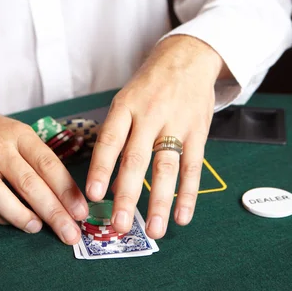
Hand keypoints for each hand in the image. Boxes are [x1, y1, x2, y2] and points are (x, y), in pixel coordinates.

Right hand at [0, 98, 87, 243]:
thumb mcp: (21, 136)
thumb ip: (40, 162)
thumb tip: (67, 198)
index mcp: (20, 135)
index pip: (48, 164)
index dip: (66, 190)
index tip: (81, 212)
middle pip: (27, 181)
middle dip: (52, 211)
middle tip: (69, 232)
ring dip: (19, 215)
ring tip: (37, 228)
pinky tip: (11, 223)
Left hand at [86, 35, 228, 238]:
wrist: (187, 59)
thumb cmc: (149, 86)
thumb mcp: (126, 100)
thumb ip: (118, 135)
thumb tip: (108, 181)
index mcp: (126, 106)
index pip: (110, 140)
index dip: (101, 168)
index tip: (93, 196)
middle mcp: (150, 115)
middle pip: (137, 159)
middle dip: (128, 195)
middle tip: (120, 226)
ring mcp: (176, 124)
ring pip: (167, 168)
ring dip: (160, 202)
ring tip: (155, 231)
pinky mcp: (197, 132)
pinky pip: (194, 167)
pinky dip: (188, 194)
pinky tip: (183, 217)